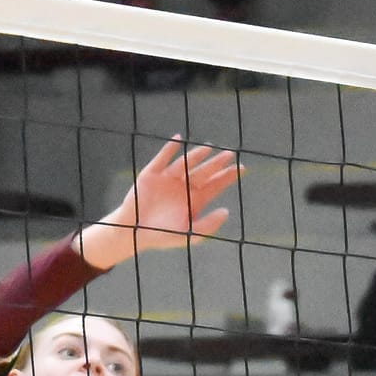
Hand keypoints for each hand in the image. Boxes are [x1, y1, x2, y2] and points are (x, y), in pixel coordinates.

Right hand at [83, 139, 240, 268]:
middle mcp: (184, 186)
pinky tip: (178, 139)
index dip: (228, 176)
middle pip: (204, 171)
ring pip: (185, 163)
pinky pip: (162, 159)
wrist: (134, 232)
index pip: (215, 184)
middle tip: (229, 154)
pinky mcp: (151, 174)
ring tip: (208, 148)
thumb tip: (226, 211)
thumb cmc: (163, 236)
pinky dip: (169, 149)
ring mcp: (168, 179)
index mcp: (196, 199)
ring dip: (196, 155)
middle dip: (216, 163)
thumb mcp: (189, 234)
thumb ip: (208, 224)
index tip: (241, 168)